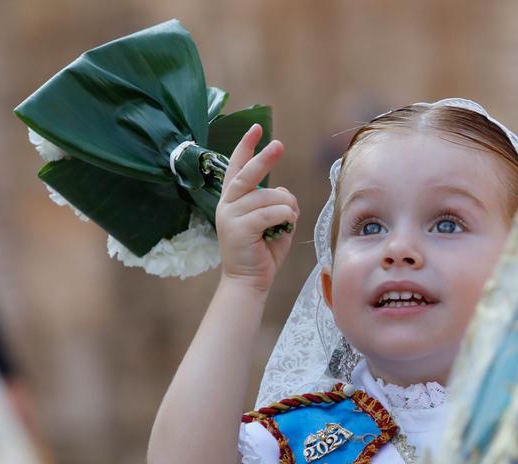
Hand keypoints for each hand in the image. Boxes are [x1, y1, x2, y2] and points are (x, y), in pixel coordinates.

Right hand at [215, 123, 299, 290]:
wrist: (249, 281)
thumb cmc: (262, 253)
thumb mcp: (273, 223)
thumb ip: (277, 204)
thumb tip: (282, 191)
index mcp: (233, 200)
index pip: (236, 167)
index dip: (245, 147)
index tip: (256, 128)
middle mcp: (227, 204)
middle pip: (247, 174)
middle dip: (264, 158)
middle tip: (279, 144)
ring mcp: (230, 215)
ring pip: (266, 196)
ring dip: (285, 205)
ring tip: (289, 218)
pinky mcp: (237, 229)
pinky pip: (269, 212)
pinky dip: (284, 216)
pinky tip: (287, 223)